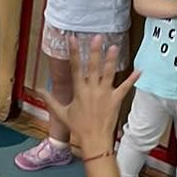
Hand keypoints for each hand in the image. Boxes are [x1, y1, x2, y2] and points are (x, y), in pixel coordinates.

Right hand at [44, 36, 138, 158]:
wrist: (94, 140)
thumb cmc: (78, 127)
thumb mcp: (61, 113)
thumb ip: (50, 99)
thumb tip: (38, 90)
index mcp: (79, 91)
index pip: (75, 67)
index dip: (73, 52)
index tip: (72, 39)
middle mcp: (92, 89)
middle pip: (93, 67)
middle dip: (95, 51)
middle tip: (97, 37)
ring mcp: (105, 94)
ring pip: (108, 73)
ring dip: (111, 60)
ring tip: (114, 47)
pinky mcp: (116, 100)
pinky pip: (125, 87)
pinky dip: (132, 79)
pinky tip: (139, 70)